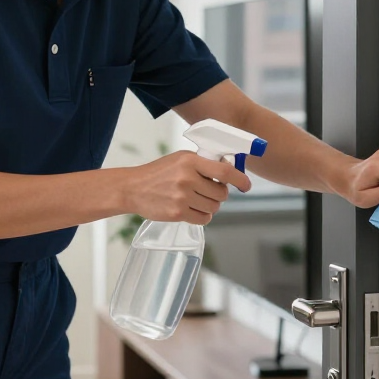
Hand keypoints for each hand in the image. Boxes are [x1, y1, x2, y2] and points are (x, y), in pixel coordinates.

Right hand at [123, 151, 252, 225]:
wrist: (132, 188)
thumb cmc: (158, 173)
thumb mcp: (181, 159)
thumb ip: (203, 163)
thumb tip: (229, 170)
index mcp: (190, 161)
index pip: (224, 171)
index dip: (240, 179)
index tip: (246, 185)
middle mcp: (187, 178)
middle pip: (221, 193)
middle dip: (219, 195)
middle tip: (208, 192)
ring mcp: (182, 197)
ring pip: (214, 208)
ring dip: (210, 206)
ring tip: (196, 200)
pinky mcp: (177, 213)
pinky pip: (203, 219)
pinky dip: (202, 216)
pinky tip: (192, 210)